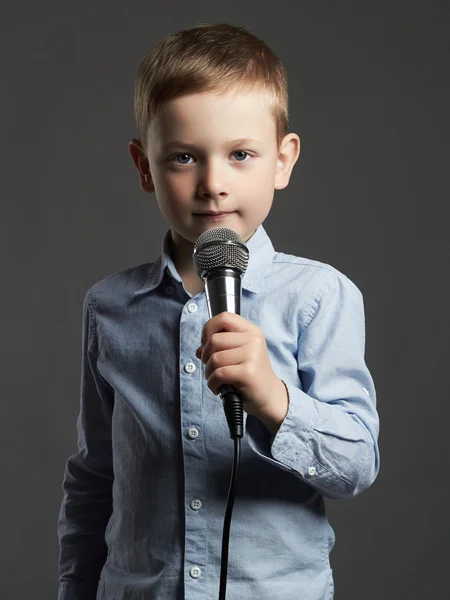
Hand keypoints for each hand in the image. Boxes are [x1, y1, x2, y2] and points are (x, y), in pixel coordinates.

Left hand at [195, 312, 288, 427]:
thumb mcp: (238, 353)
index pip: (224, 317)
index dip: (208, 329)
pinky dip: (212, 383)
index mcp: (251, 331)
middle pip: (214, 339)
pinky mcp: (248, 372)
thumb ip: (219, 346)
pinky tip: (218, 388)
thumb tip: (199, 350)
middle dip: (205, 356)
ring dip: (208, 372)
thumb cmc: (250, 373)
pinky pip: (219, 374)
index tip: (206, 343)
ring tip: (216, 379)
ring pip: (215, 358)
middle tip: (212, 367)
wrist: (269, 395)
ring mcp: (252, 355)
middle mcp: (253, 340)